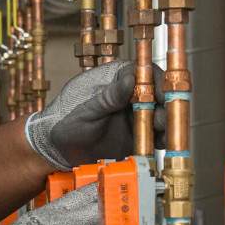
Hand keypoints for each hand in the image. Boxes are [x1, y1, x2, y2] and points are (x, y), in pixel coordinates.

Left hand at [23, 61, 165, 169]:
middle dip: (165, 105)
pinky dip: (162, 138)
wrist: (59, 152)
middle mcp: (129, 95)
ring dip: (166, 123)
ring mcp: (134, 115)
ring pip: (160, 113)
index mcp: (116, 81)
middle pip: (158, 93)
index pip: (144, 72)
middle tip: (161, 121)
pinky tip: (160, 144)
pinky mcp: (138, 135)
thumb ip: (109, 97)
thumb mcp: (87, 111)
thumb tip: (131, 79)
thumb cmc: (66, 126)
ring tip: (162, 135)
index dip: (157, 81)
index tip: (161, 95)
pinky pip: (156, 134)